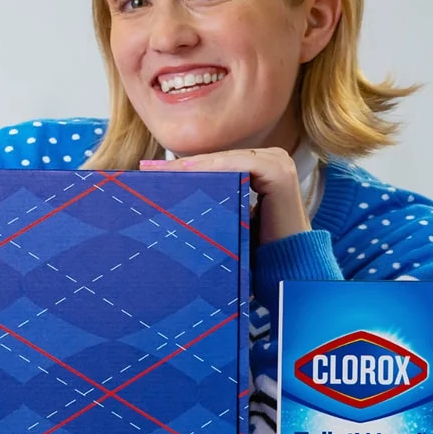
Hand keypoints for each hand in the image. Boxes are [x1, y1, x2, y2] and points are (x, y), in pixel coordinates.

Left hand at [141, 147, 307, 243]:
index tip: (150, 173)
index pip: (217, 164)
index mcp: (261, 169)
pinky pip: (240, 165)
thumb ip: (211, 204)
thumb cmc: (255, 253)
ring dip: (193, 166)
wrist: (285, 274)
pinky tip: (188, 174)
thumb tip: (170, 199)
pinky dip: (214, 169)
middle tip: (148, 170)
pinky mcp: (281, 173)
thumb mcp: (228, 221)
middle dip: (183, 165)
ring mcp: (279, 163)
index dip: (184, 168)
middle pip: (219, 159)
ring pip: (226, 160)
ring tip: (162, 172)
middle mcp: (272, 161)